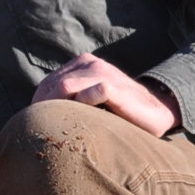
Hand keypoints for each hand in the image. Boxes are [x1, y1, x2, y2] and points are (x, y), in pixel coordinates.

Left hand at [31, 53, 179, 136]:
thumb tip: (39, 116)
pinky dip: (84, 106)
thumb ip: (69, 100)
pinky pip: (91, 92)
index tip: (45, 126)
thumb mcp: (89, 102)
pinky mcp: (113, 85)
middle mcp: (89, 64)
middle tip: (52, 131)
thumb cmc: (120, 112)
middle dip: (47, 109)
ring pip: (66, 87)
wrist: (156, 112)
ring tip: (66, 128)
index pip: (47, 85)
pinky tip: (87, 120)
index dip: (41, 106)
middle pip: (53, 86)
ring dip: (62, 109)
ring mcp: (102, 72)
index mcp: (80, 65)